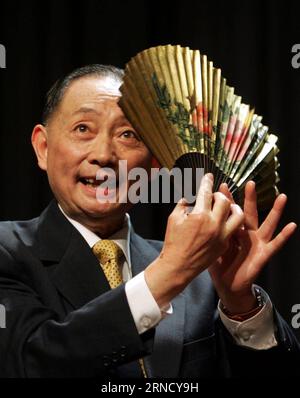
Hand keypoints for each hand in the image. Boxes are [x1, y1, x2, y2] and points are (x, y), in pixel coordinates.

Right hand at [145, 173, 243, 306]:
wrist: (178, 266)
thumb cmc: (173, 242)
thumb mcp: (173, 219)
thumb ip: (183, 204)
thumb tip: (190, 197)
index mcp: (199, 215)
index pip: (205, 193)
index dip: (207, 182)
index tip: (209, 176)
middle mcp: (213, 224)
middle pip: (224, 201)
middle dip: (219, 194)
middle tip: (213, 196)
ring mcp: (221, 235)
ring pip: (238, 215)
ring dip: (233, 207)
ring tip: (227, 206)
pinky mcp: (224, 245)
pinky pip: (233, 229)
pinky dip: (229, 222)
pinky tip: (223, 221)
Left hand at [209, 181, 296, 313]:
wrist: (228, 285)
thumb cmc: (219, 266)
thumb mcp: (213, 246)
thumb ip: (208, 232)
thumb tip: (195, 218)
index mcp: (233, 230)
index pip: (230, 211)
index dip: (227, 199)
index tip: (221, 185)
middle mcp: (247, 234)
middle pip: (248, 212)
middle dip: (250, 198)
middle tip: (251, 183)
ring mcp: (257, 243)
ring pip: (267, 223)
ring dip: (275, 211)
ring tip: (282, 197)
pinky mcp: (264, 254)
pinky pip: (276, 244)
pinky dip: (284, 235)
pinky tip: (292, 225)